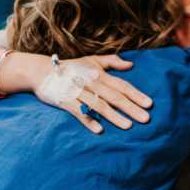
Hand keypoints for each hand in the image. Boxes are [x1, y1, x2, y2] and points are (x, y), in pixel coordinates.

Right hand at [36, 54, 152, 133]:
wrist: (40, 71)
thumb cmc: (70, 67)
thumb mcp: (91, 60)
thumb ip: (112, 62)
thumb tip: (130, 64)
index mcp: (98, 74)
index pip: (121, 85)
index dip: (136, 94)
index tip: (149, 104)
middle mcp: (91, 83)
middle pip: (114, 97)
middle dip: (131, 108)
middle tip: (146, 119)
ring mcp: (78, 92)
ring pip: (99, 105)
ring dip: (114, 116)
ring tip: (128, 126)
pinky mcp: (65, 101)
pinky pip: (79, 112)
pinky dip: (88, 120)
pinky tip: (99, 130)